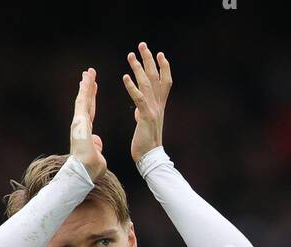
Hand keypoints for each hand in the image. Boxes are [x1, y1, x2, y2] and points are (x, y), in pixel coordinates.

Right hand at [70, 68, 106, 180]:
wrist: (84, 170)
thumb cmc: (90, 169)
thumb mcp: (97, 156)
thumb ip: (97, 146)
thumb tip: (97, 142)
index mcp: (85, 132)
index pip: (89, 111)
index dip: (91, 99)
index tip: (93, 88)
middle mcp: (80, 125)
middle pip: (85, 103)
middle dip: (87, 88)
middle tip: (89, 75)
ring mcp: (78, 122)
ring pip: (82, 99)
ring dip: (86, 85)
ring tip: (88, 72)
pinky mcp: (78, 120)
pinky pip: (82, 101)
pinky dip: (85, 88)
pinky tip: (87, 78)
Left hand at [123, 42, 170, 164]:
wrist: (150, 159)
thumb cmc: (146, 145)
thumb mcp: (145, 125)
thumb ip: (143, 113)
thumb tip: (138, 109)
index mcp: (160, 106)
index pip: (164, 81)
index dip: (163, 67)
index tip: (159, 54)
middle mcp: (159, 105)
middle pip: (155, 77)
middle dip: (149, 59)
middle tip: (142, 45)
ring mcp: (153, 110)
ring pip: (147, 84)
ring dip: (138, 68)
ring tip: (131, 55)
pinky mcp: (145, 117)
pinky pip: (139, 98)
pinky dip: (132, 87)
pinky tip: (126, 77)